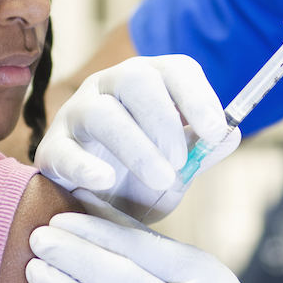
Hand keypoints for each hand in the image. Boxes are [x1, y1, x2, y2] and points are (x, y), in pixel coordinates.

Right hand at [34, 56, 236, 220]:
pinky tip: (106, 182)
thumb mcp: (179, 169)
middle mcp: (110, 87)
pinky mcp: (51, 149)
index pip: (175, 69)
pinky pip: (64, 151)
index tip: (216, 131)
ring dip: (135, 146)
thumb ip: (202, 151)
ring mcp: (76, 114)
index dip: (197, 96)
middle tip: (181, 161)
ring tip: (160, 178)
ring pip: (101, 112)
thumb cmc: (141, 179)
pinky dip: (86, 166)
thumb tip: (231, 135)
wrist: (95, 213)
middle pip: (135, 78)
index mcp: (149, 83)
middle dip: (164, 120)